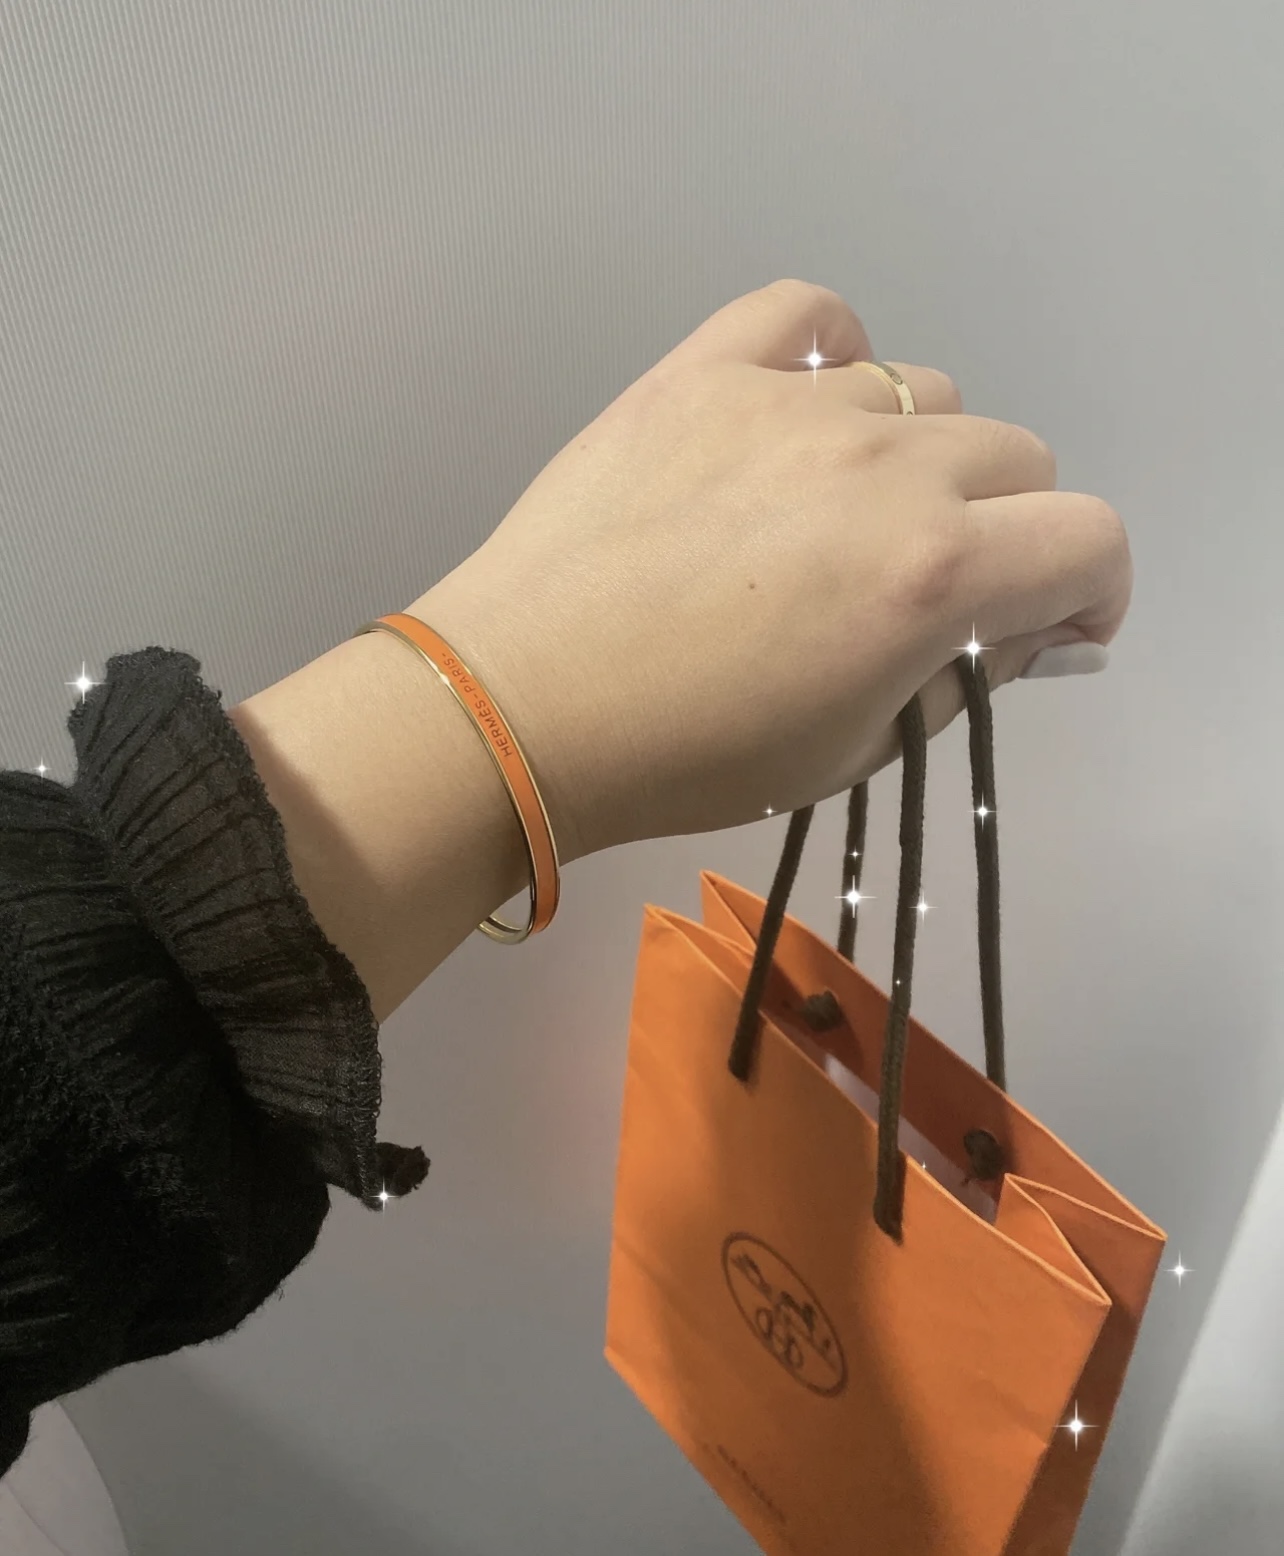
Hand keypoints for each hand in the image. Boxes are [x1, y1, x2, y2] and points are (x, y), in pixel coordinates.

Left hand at [414, 279, 1131, 864]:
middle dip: (1003, 528)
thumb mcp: (852, 750)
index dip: (1092, 588)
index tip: (1051, 623)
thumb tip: (1024, 627)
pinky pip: (809, 314)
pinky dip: (830, 354)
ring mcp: (790, 404)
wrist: (522, 707)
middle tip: (929, 584)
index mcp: (931, 575)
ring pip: (926, 392)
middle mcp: (884, 468)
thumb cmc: (689, 758)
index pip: (1090, 539)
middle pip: (1016, 457)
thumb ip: (959, 677)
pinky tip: (798, 411)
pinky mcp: (703, 370)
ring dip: (918, 455)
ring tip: (842, 509)